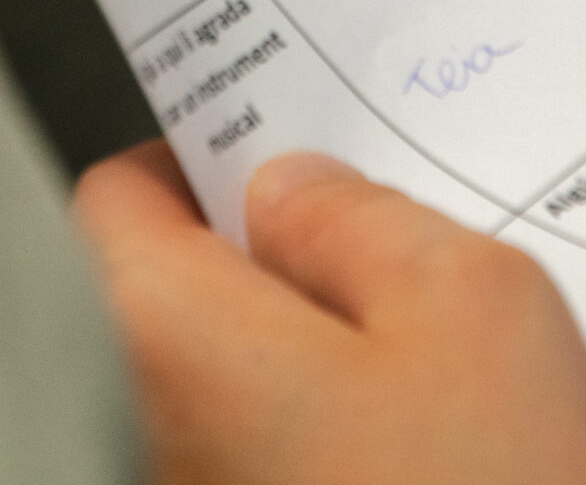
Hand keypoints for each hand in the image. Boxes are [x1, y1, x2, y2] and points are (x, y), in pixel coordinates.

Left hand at [75, 142, 585, 484]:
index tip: (271, 133)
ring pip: (238, 392)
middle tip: (385, 228)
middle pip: (176, 297)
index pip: (114, 197)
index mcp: (173, 342)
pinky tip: (444, 438)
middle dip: (276, 255)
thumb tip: (289, 192)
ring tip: (440, 337)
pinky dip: (343, 436)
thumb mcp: (471, 302)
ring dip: (321, 353)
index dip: (195, 149)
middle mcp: (159, 442)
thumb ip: (358, 220)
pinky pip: (282, 465)